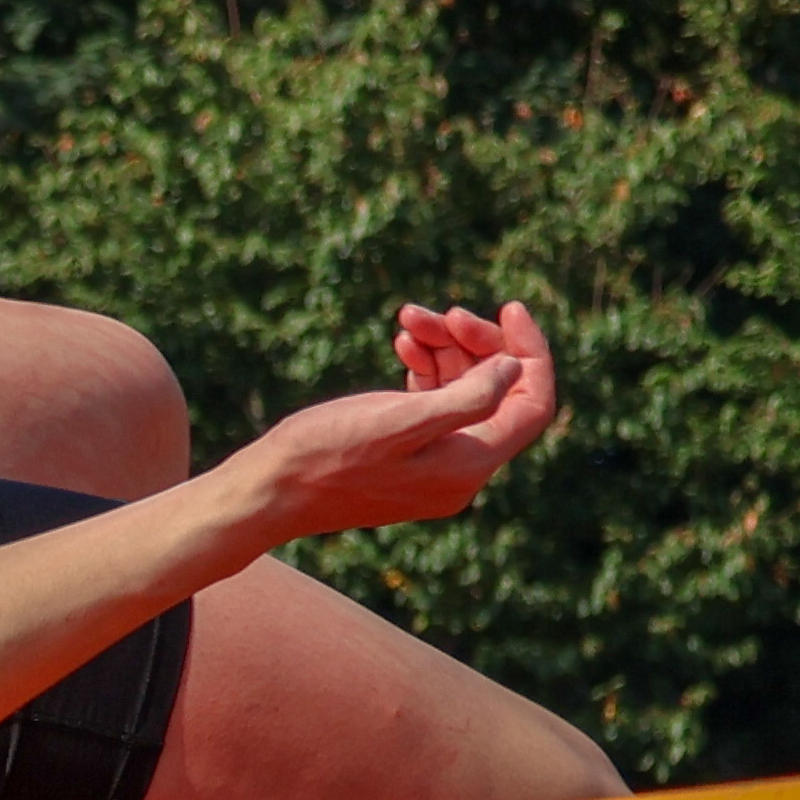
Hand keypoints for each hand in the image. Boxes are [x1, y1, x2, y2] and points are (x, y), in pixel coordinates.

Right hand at [211, 299, 560, 543]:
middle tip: (437, 312)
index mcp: (468, 466)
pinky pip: (434, 405)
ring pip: (464, 393)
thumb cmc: (323, 454)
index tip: (509, 307)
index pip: (531, 404)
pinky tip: (402, 344)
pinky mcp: (405, 456)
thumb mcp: (398, 421)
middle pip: (499, 393)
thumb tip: (515, 368)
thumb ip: (468, 399)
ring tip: (408, 320)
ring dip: (445, 349)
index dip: (531, 353)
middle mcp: (459, 471)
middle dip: (476, 344)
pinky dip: (425, 370)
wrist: (268, 491)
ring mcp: (433, 465)